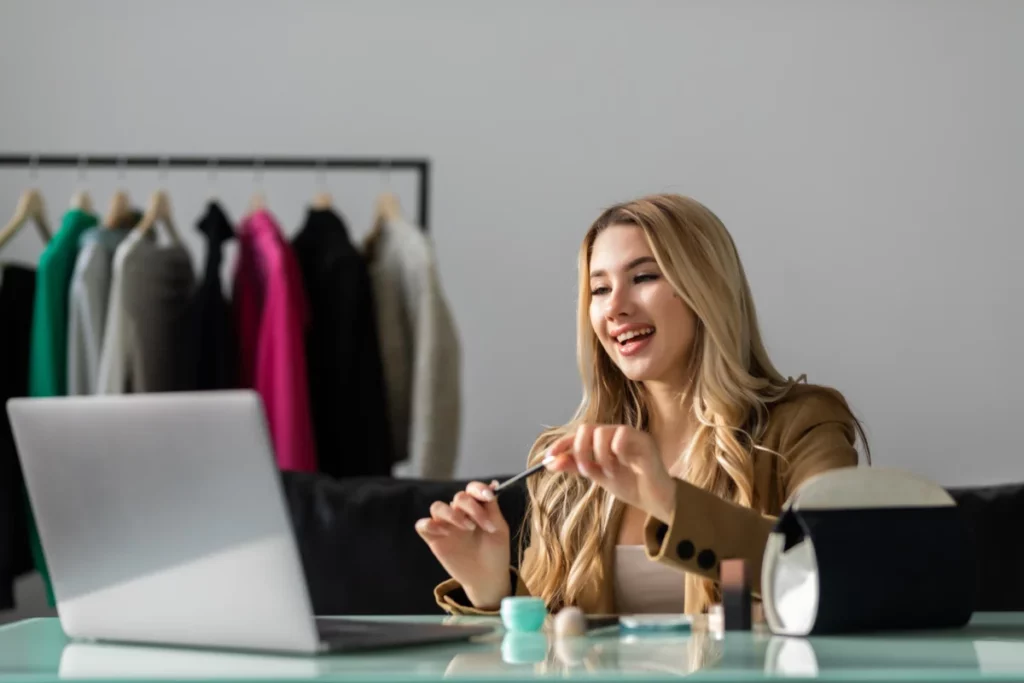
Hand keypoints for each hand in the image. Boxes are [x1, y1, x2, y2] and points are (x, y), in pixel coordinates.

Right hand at [415, 481, 510, 608]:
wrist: (487, 577)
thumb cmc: (495, 552)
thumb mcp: (499, 529)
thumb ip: (492, 509)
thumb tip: (492, 485)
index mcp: (476, 508)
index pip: (472, 489)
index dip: (478, 489)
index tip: (489, 497)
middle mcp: (459, 513)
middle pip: (458, 497)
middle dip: (471, 508)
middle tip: (480, 525)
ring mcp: (446, 526)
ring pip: (437, 507)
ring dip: (452, 514)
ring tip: (467, 528)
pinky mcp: (434, 539)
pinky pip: (422, 525)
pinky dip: (429, 524)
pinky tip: (445, 533)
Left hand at [544, 425, 676, 522]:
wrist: (656, 501)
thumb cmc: (631, 486)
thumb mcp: (597, 476)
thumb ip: (576, 466)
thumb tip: (549, 463)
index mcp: (604, 440)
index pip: (578, 434)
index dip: (561, 444)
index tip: (548, 458)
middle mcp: (616, 434)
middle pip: (586, 428)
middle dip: (580, 451)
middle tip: (586, 470)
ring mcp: (631, 435)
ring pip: (602, 431)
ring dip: (599, 456)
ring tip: (609, 473)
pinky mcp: (645, 442)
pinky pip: (622, 436)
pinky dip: (616, 452)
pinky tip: (624, 466)